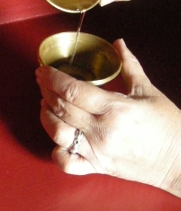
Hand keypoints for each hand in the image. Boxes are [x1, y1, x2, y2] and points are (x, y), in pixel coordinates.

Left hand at [36, 39, 180, 196]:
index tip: (43, 70)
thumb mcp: (148, 91)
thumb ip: (129, 65)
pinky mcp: (97, 167)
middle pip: (62, 108)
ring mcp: (97, 151)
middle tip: (42, 81)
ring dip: (46, 116)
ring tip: (46, 104)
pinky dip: (56, 151)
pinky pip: (66, 162)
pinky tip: (57, 138)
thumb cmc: (168, 126)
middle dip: (46, 91)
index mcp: (115, 109)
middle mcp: (102, 131)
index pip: (72, 90)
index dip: (53, 78)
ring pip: (57, 133)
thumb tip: (118, 43)